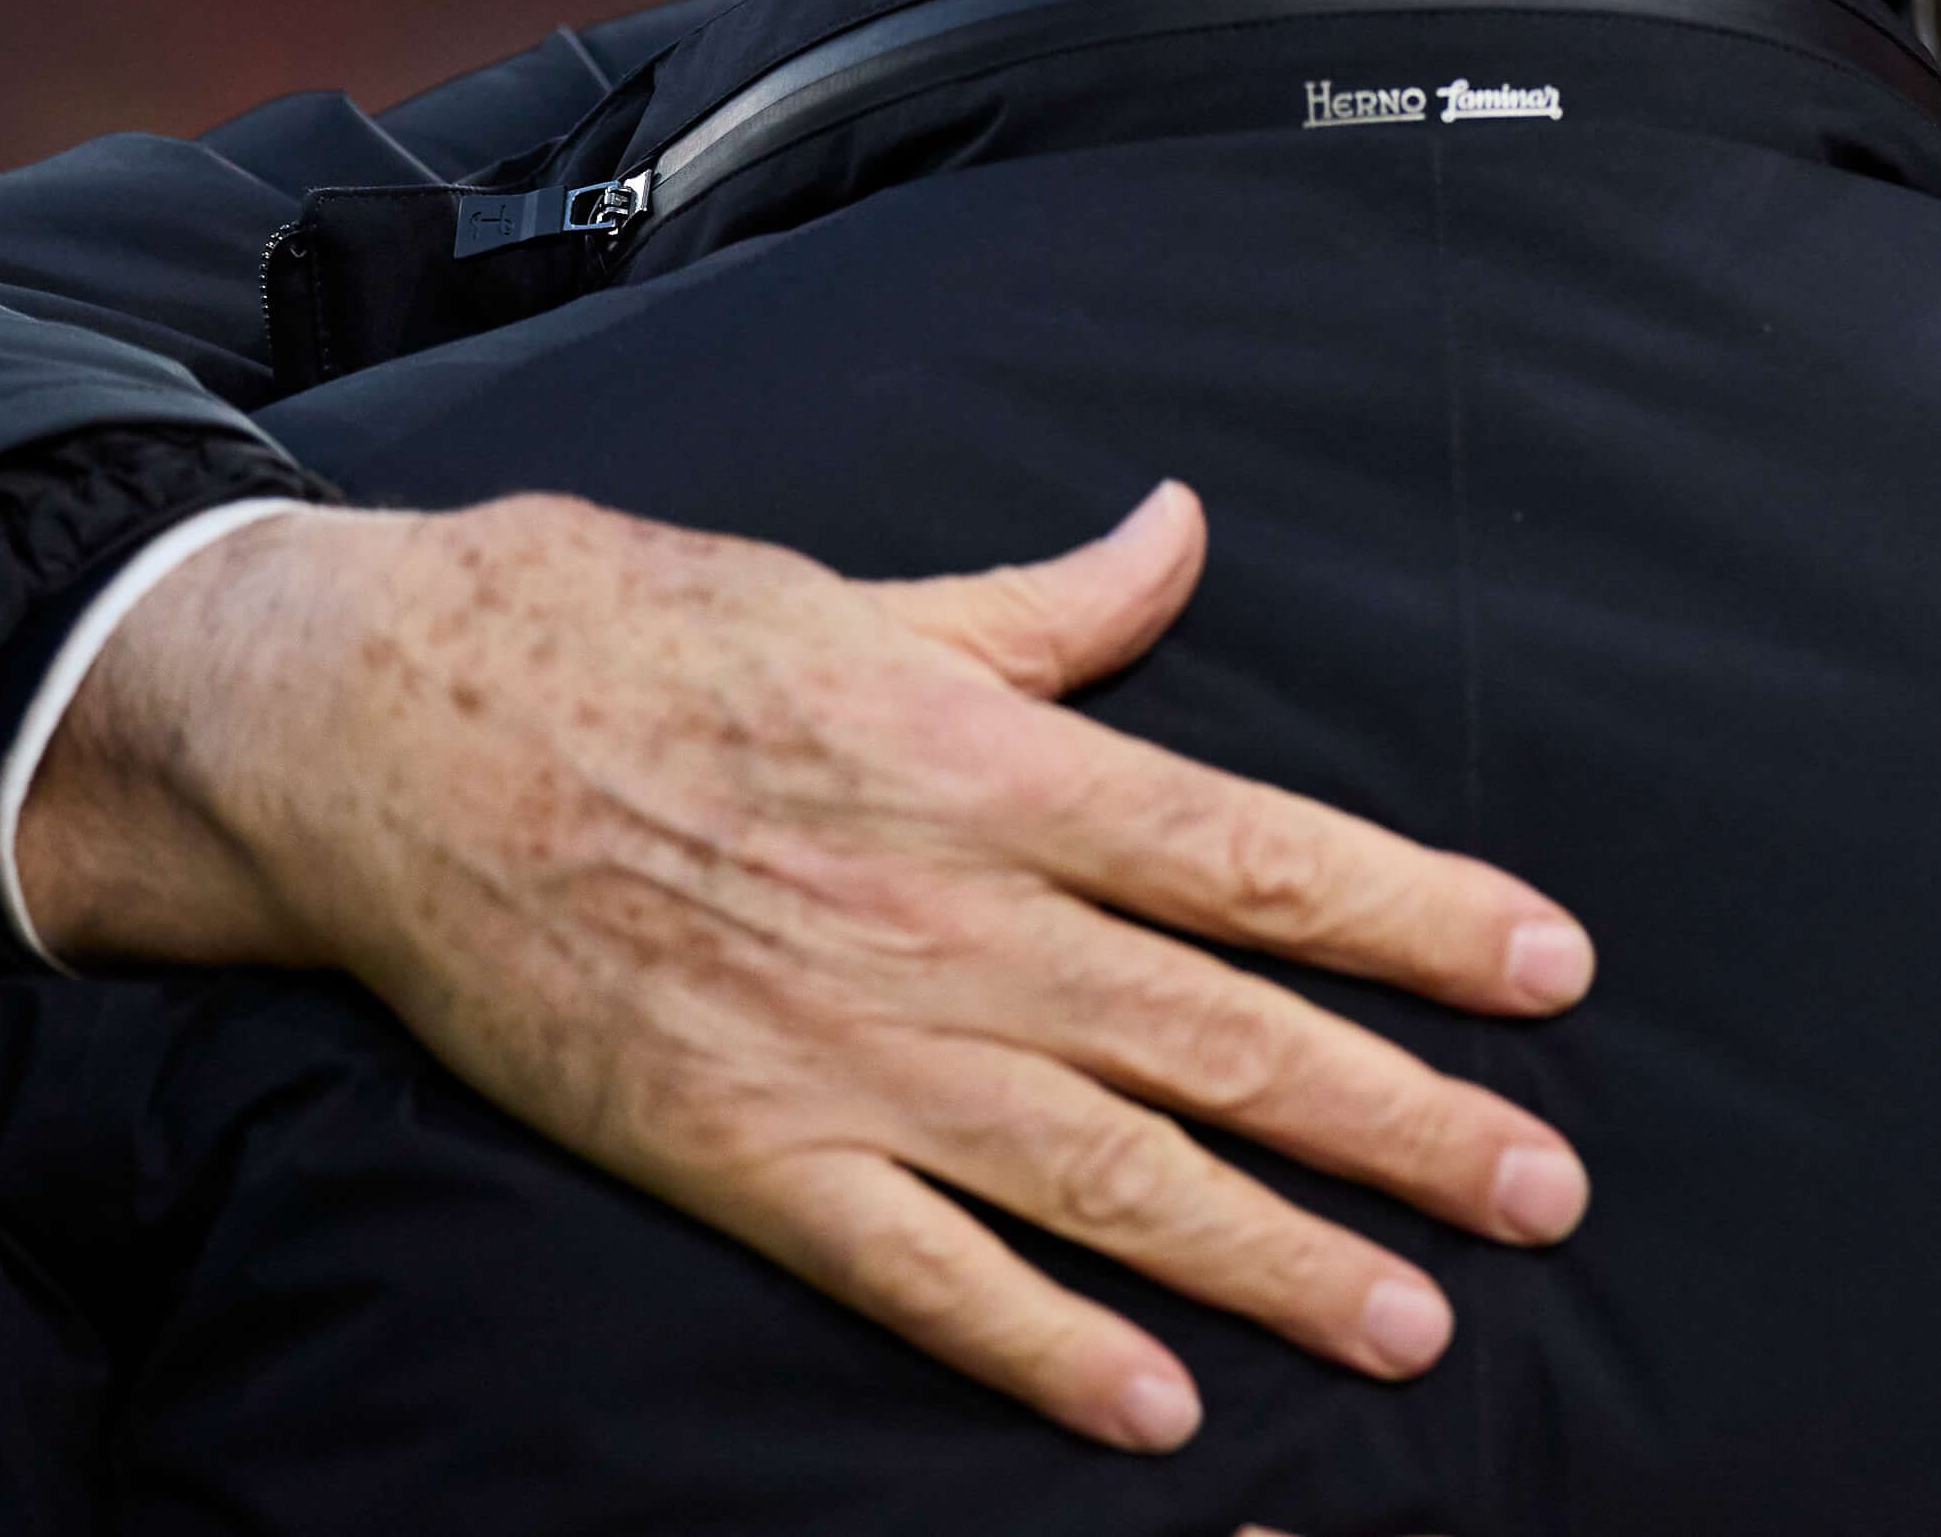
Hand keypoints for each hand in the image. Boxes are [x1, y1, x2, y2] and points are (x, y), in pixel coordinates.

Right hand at [14, 482, 1592, 1451]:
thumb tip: (1183, 533)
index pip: (1260, 855)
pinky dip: (1043, 1345)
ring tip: (1411, 1325)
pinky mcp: (740, 1150)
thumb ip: (1046, 607)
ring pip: (1110, 1172)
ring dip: (1271, 1256)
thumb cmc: (625, 633)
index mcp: (996, 766)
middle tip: (1544, 1194)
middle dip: (1402, 1120)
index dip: (1419, 916)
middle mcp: (955, 918)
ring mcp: (849, 1049)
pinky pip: (921, 1271)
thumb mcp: (863, 594)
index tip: (1552, 971)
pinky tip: (1159, 1408)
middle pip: (1226, 1032)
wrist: (388, 727)